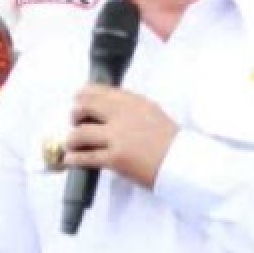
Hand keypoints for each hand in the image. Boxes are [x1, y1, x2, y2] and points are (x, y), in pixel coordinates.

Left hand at [64, 84, 178, 189]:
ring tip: (71, 144)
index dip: (83, 95)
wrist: (181, 161)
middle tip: (74, 122)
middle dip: (75, 114)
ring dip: (71, 139)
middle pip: (85, 107)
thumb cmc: (170, 140)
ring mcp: (118, 137)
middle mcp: (123, 115)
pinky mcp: (115, 158)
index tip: (78, 99)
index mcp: (133, 102)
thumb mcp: (152, 112)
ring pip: (80, 133)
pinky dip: (74, 158)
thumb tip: (106, 108)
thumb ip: (129, 108)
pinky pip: (86, 157)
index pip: (99, 91)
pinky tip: (71, 159)